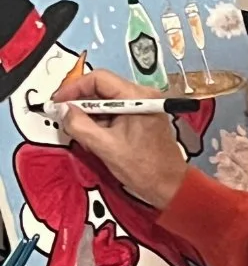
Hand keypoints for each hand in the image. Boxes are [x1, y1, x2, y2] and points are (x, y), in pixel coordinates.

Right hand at [53, 69, 187, 210]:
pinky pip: (115, 112)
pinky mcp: (142, 118)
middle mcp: (144, 97)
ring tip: (83, 133)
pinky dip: (101, 122)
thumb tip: (63, 110)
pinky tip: (96, 139)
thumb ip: (80, 125)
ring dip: (90, 115)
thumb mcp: (105, 147)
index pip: (99, 79)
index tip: (59, 101)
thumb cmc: (146, 168)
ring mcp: (144, 107)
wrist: (169, 186)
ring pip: (106, 102)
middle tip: (65, 116)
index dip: (74, 88)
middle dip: (81, 103)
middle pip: (102, 89)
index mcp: (139, 98)